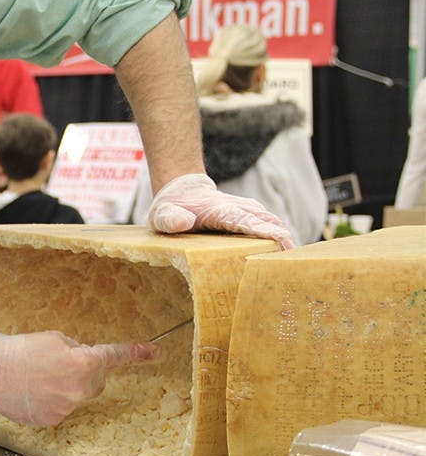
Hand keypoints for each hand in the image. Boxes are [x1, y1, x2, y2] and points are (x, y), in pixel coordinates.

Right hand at [0, 331, 157, 426]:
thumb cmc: (18, 351)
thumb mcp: (53, 339)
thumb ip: (76, 350)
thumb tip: (83, 360)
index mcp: (82, 363)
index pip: (114, 356)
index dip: (137, 353)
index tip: (155, 352)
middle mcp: (80, 389)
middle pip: (96, 381)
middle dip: (83, 372)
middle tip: (56, 364)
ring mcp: (67, 408)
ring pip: (77, 395)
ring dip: (65, 387)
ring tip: (37, 378)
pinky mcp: (53, 420)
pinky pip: (62, 407)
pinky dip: (52, 400)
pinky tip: (33, 392)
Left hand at [147, 173, 295, 249]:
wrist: (180, 191)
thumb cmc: (170, 208)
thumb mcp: (162, 215)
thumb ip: (170, 219)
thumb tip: (185, 222)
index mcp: (221, 211)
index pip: (246, 221)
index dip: (264, 232)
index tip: (282, 242)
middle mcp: (238, 208)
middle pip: (267, 222)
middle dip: (282, 240)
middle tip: (293, 264)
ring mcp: (245, 210)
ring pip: (272, 222)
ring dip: (284, 240)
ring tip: (294, 263)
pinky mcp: (249, 215)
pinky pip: (269, 225)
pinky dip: (279, 237)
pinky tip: (285, 254)